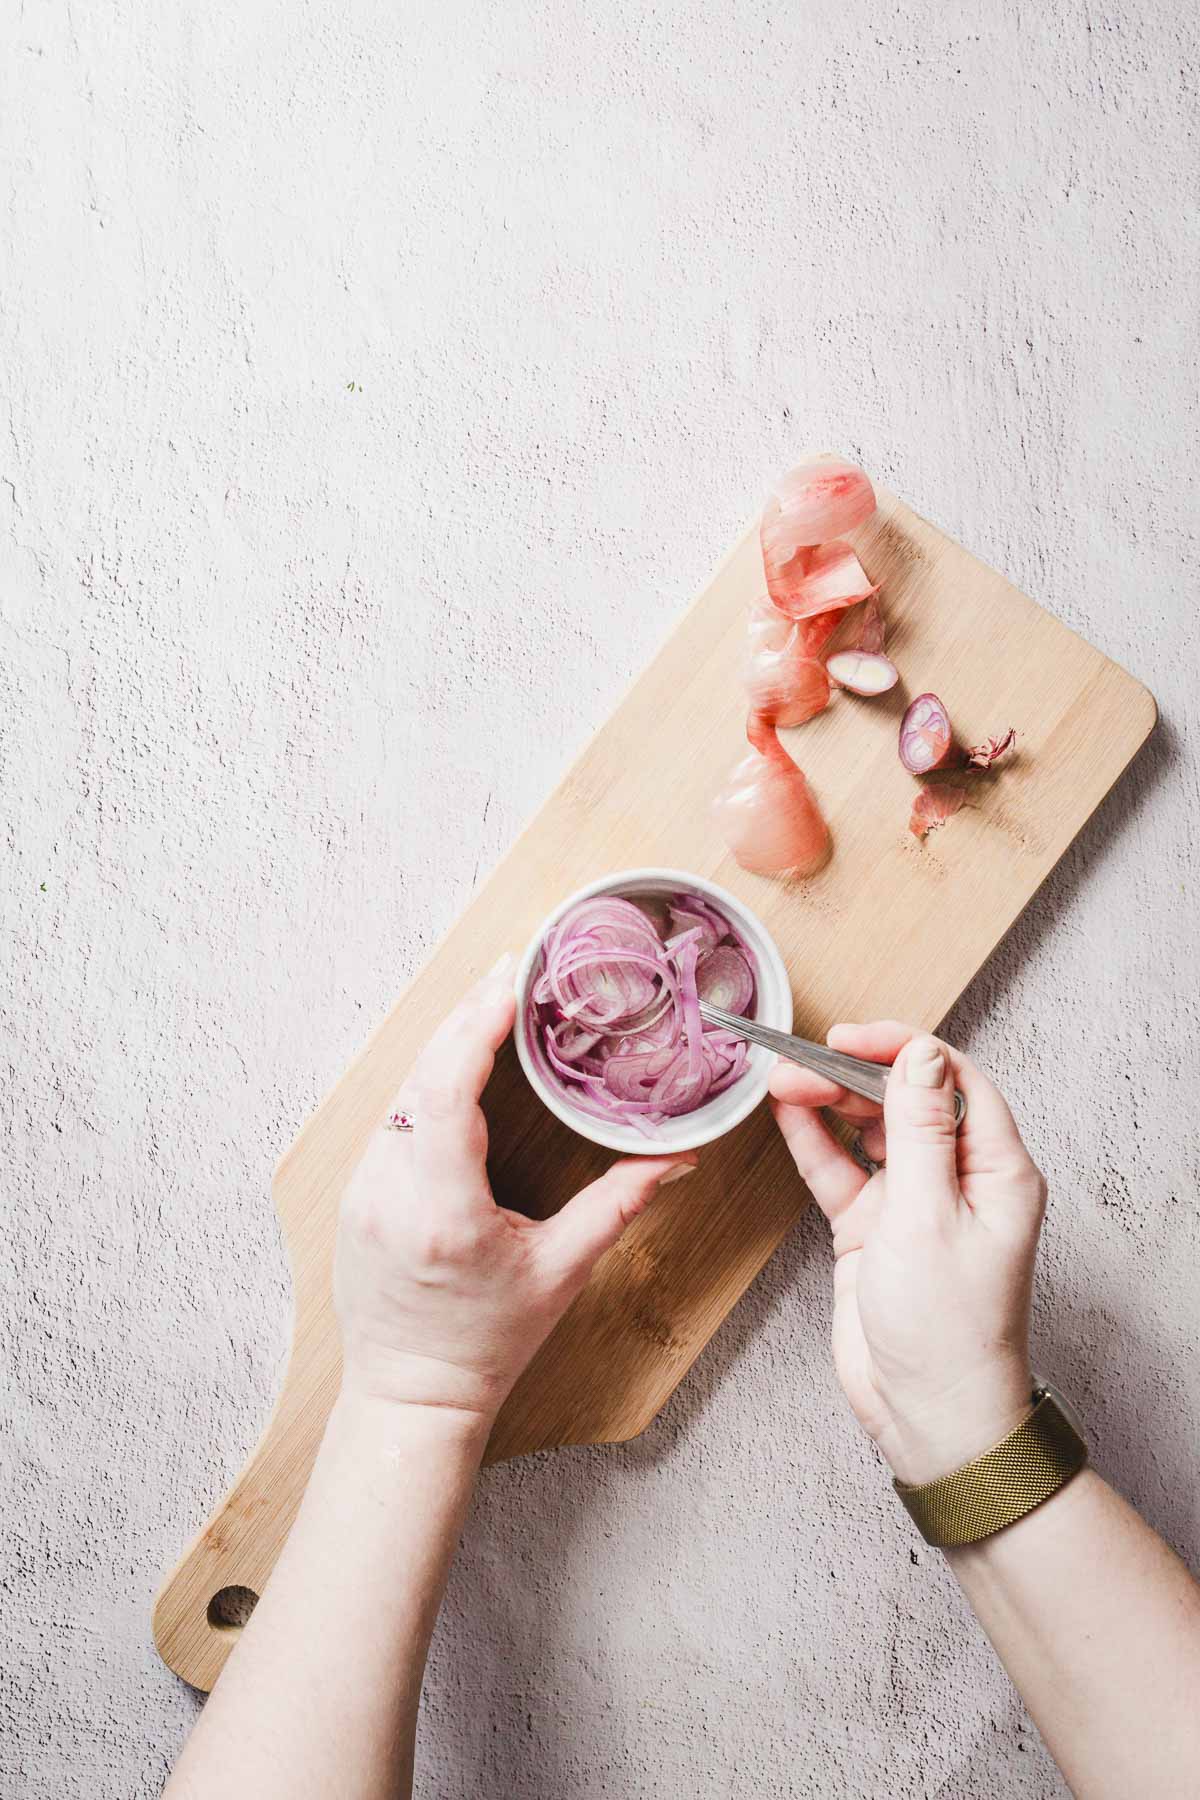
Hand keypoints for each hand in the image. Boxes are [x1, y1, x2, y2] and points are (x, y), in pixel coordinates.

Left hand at [334, 955, 695, 1424]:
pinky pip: (392, 1116)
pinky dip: (427, 1078)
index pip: (448, 1092)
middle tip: (512, 968)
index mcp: (443, 1211)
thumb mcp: (562, 1273)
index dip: (476, 1027)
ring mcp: (364, 1190)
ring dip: (446, 1041)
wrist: (412, 1394)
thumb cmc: (490, 1341)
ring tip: (492, 999)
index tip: (510, 984)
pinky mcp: (356, 1193)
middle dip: (466, 1015)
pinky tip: (458, 1054)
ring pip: (402, 1089)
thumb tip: (678, 1158)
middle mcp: (391, 1191)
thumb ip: (618, 1207)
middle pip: (422, 1074)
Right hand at [770, 1022, 1045, 1483]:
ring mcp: (914, 1205)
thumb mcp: (927, 1217)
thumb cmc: (948, 1331)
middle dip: (853, 1073)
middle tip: (801, 1062)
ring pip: (869, 1130)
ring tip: (783, 1082)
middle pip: (905, 1099)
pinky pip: (842, 1171)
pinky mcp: (875, 1231)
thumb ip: (917, 1130)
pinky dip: (815, 1143)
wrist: (928, 1417)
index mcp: (997, 1170)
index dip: (902, 1050)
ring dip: (828, 1103)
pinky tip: (788, 1116)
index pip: (952, 1081)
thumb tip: (919, 1056)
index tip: (850, 1037)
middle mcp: (959, 1180)